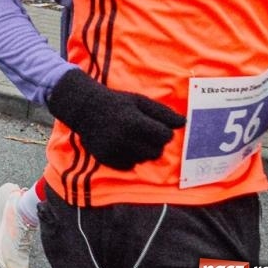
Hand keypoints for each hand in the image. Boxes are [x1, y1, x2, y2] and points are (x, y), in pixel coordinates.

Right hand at [47, 69, 183, 169]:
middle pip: (157, 151)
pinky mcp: (107, 159)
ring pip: (143, 159)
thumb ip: (162, 112)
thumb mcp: (139, 101)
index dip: (163, 130)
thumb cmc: (116, 102)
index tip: (153, 124)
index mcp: (135, 122)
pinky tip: (121, 144)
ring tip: (130, 137)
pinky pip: (129, 166)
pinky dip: (129, 157)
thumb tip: (184, 123)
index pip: (165, 136)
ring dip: (142, 150)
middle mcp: (124, 138)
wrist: (84, 108)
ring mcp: (114, 150)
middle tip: (142, 131)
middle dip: (154, 142)